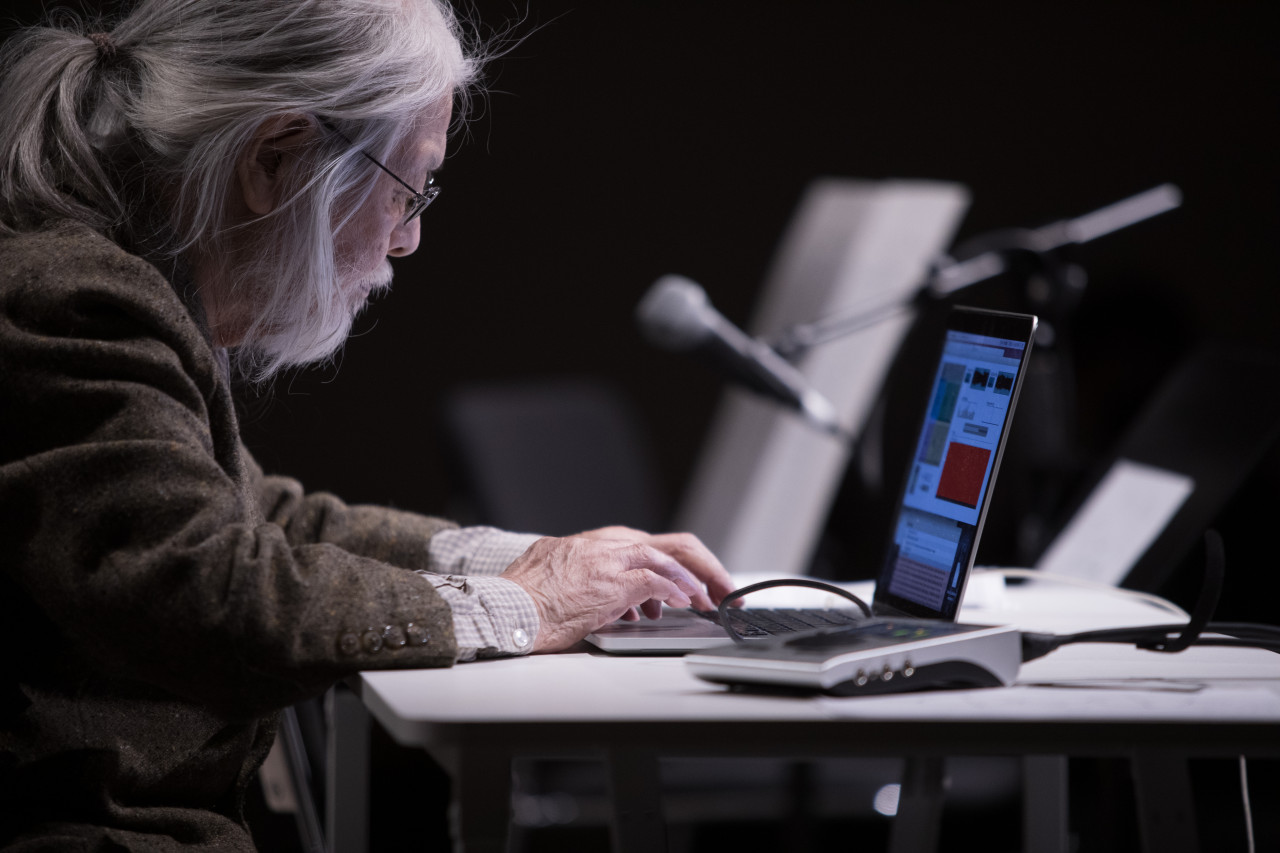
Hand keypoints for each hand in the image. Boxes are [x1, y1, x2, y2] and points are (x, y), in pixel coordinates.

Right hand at [500, 532, 728, 652]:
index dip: (675, 564)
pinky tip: (686, 602)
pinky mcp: (611, 581)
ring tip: (707, 598)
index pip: (645, 545)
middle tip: (717, 588)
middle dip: (698, 567)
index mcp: (590, 543)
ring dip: (693, 579)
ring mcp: (607, 559)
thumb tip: (621, 602)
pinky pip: (657, 580)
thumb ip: (590, 581)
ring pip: (665, 556)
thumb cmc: (523, 604)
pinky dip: (676, 590)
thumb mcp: (559, 580)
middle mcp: (602, 544)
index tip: (690, 583)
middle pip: (665, 544)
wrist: (504, 609)